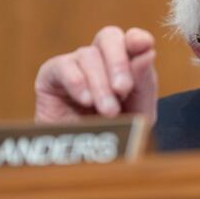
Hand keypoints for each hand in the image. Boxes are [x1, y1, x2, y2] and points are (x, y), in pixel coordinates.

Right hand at [34, 26, 157, 126]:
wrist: (85, 161)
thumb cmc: (115, 132)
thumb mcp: (139, 111)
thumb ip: (145, 82)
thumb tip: (148, 52)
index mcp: (126, 62)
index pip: (132, 39)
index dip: (138, 39)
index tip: (144, 46)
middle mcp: (100, 58)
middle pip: (108, 36)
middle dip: (118, 62)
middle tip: (123, 90)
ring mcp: (75, 64)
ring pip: (88, 55)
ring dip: (100, 84)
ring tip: (108, 111)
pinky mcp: (51, 75)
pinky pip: (62, 66)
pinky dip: (76, 81)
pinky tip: (85, 100)